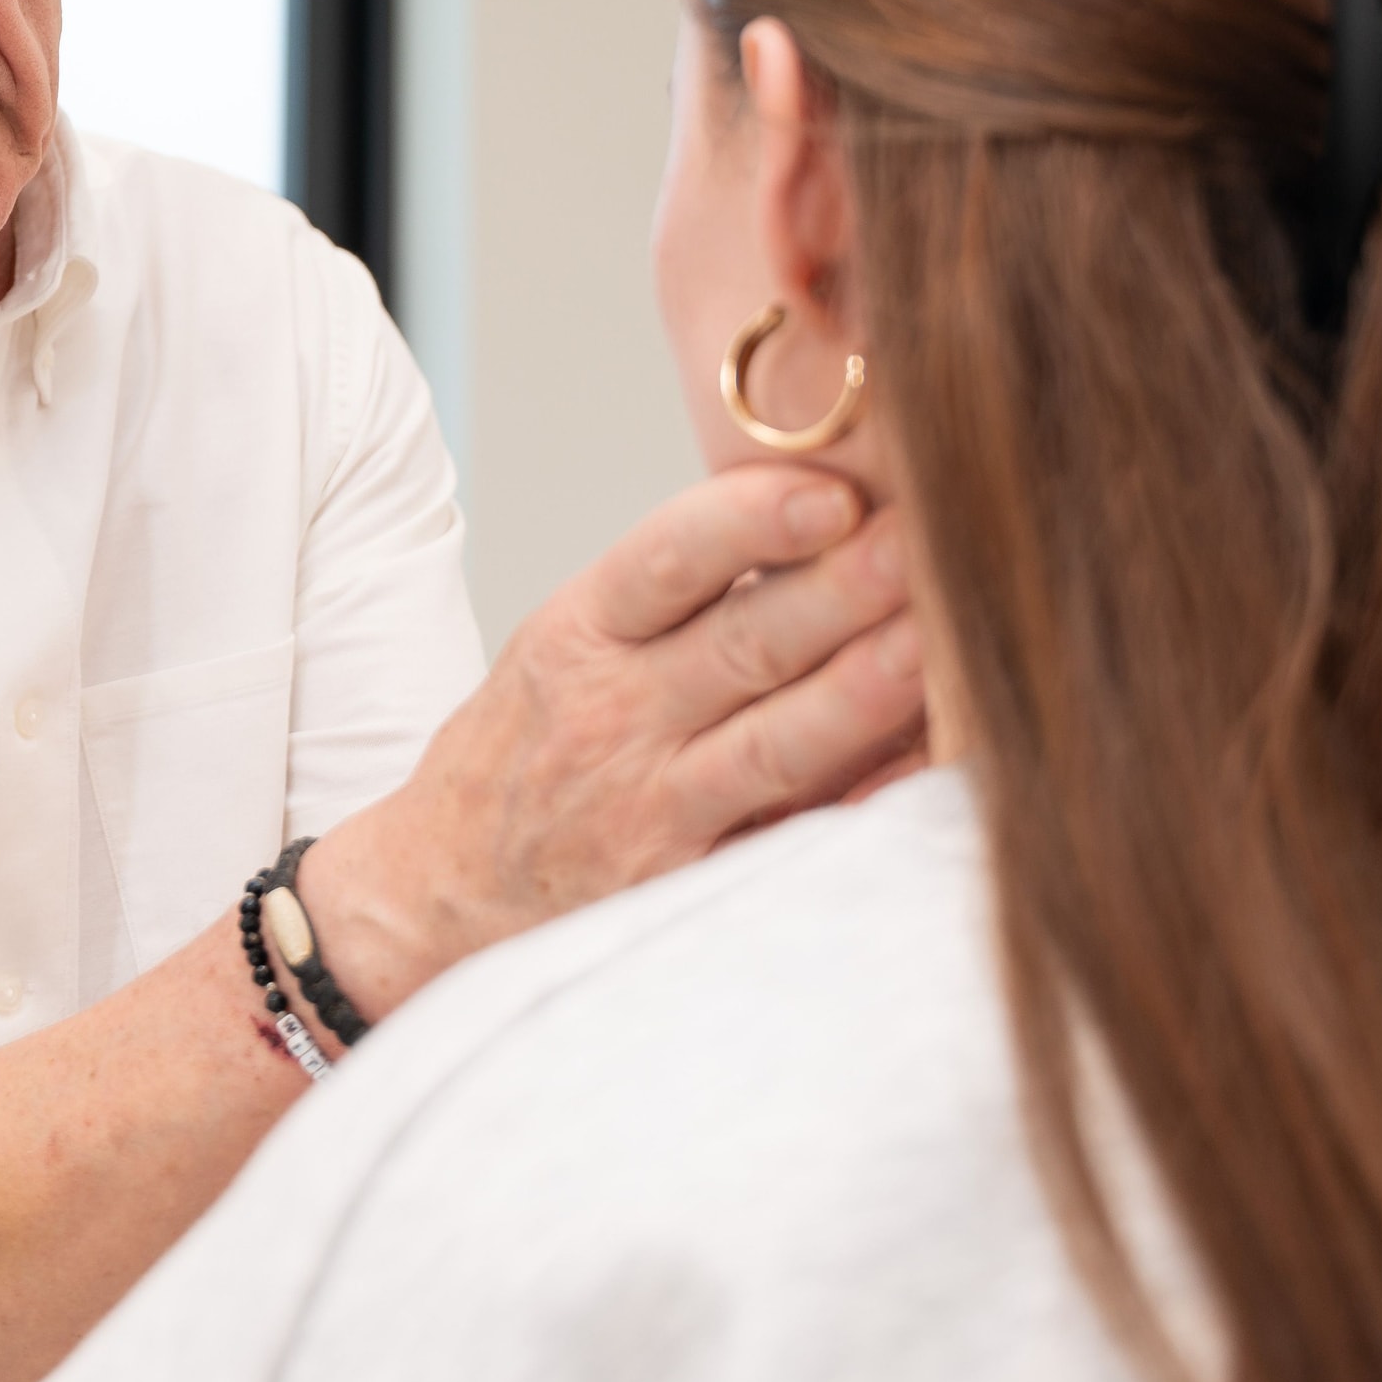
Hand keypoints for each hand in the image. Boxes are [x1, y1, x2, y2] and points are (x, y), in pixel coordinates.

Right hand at [301, 467, 922, 1019]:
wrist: (437, 893)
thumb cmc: (523, 752)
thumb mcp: (565, 646)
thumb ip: (676, 594)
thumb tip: (831, 512)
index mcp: (579, 636)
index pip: (665, 559)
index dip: (750, 521)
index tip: (830, 488)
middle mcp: (613, 719)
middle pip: (742, 646)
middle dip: (842, 591)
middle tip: (925, 541)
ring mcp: (652, 812)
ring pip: (777, 746)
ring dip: (865, 693)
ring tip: (944, 644)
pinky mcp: (688, 890)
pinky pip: (790, 842)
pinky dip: (864, 807)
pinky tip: (933, 771)